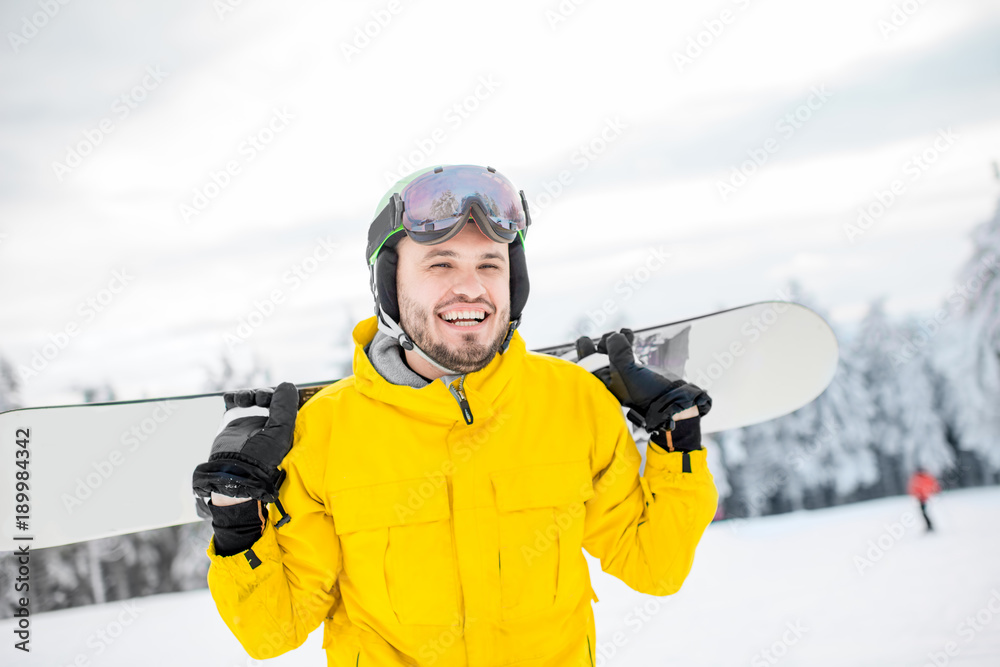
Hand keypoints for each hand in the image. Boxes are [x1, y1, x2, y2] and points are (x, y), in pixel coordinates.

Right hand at [192, 382, 297, 523]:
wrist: (232, 474)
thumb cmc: (261, 459)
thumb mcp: (279, 433)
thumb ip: (285, 409)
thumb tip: (287, 384)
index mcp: (284, 428)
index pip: (286, 403)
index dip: (281, 395)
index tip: (275, 393)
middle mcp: (269, 425)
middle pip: (269, 398)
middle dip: (263, 393)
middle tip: (258, 397)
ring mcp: (250, 424)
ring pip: (252, 399)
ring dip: (248, 394)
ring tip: (242, 399)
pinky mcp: (233, 425)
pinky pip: (234, 405)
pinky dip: (233, 397)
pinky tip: (231, 397)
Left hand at [576, 329, 710, 434]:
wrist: (673, 400)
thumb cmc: (648, 393)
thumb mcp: (628, 373)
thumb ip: (618, 353)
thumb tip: (614, 336)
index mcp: (605, 384)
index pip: (588, 366)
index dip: (584, 351)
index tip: (584, 338)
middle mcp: (612, 379)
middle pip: (599, 356)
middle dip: (603, 343)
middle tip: (611, 336)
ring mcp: (625, 373)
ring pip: (614, 352)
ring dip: (615, 339)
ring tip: (621, 332)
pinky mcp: (637, 368)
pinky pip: (628, 351)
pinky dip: (627, 340)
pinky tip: (628, 332)